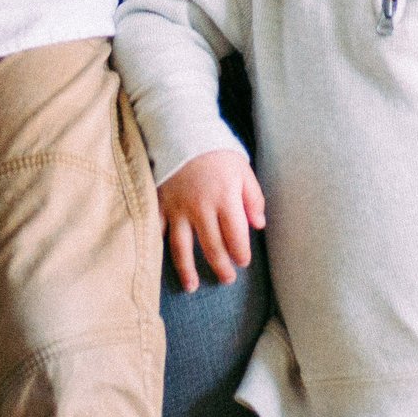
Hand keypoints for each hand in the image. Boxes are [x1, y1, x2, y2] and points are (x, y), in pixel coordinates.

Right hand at [157, 148, 266, 290]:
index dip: (241, 254)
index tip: (243, 262)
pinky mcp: (160, 204)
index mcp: (225, 199)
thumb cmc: (216, 151)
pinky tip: (162, 262)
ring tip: (193, 287)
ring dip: (188, 270)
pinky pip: (159, 231)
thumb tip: (259, 225)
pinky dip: (160, 247)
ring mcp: (178, 209)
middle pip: (212, 247)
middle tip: (227, 279)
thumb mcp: (243, 169)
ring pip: (182, 248)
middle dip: (221, 267)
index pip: (236, 237)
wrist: (181, 130)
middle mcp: (201, 208)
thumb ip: (253, 198)